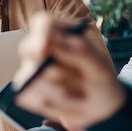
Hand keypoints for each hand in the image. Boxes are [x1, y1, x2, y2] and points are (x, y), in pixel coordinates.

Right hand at [13, 14, 125, 130]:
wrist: (102, 107)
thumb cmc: (101, 80)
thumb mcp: (98, 66)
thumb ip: (78, 50)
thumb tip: (48, 42)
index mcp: (62, 34)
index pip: (42, 23)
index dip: (40, 34)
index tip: (42, 50)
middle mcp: (42, 49)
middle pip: (28, 50)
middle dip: (54, 70)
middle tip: (75, 79)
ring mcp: (32, 70)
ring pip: (29, 78)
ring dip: (59, 92)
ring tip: (79, 94)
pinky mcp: (29, 90)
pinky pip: (30, 98)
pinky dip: (52, 105)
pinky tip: (68, 103)